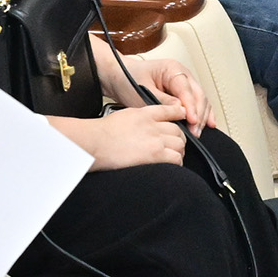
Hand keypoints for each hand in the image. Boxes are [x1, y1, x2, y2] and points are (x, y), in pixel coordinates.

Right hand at [60, 100, 188, 170]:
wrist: (94, 142)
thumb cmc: (100, 132)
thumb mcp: (123, 116)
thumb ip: (138, 118)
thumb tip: (143, 124)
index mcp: (144, 114)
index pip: (169, 111)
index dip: (180, 114)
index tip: (183, 117)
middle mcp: (153, 125)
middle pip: (178, 131)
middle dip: (178, 139)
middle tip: (174, 146)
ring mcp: (155, 140)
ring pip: (180, 145)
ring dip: (178, 152)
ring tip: (172, 158)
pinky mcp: (155, 155)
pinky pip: (176, 158)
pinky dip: (176, 162)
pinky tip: (171, 165)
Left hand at [113, 52, 208, 132]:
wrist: (119, 76)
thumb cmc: (128, 78)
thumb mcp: (142, 91)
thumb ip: (162, 100)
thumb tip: (179, 109)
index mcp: (172, 69)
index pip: (186, 89)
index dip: (191, 106)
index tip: (192, 120)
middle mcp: (182, 74)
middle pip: (198, 95)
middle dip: (198, 114)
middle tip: (195, 131)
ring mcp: (184, 83)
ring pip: (201, 100)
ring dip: (202, 116)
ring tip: (198, 131)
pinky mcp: (183, 92)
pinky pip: (197, 103)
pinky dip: (202, 114)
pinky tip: (207, 124)